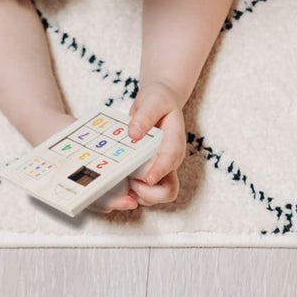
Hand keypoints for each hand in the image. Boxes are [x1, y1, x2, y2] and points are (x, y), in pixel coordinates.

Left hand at [125, 83, 188, 206]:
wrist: (159, 102)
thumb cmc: (158, 100)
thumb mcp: (153, 101)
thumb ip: (145, 115)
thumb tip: (134, 133)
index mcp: (174, 141)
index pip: (171, 159)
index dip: (160, 171)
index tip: (148, 178)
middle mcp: (171, 159)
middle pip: (169, 189)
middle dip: (150, 193)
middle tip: (132, 182)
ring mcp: (163, 167)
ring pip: (159, 195)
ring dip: (142, 196)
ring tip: (124, 183)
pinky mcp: (153, 171)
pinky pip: (148, 192)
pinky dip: (136, 193)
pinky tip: (122, 183)